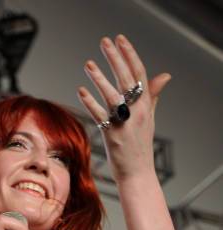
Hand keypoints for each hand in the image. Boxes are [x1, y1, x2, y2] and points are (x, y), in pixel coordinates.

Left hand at [77, 34, 170, 182]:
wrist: (137, 174)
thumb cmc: (140, 147)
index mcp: (145, 106)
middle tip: (105, 42)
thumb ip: (152, 96)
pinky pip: (100, 115)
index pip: (140, 74)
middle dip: (115, 58)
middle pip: (127, 79)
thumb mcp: (149, 119)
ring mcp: (124, 123)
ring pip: (112, 95)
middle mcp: (137, 112)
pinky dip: (90, 102)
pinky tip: (81, 90)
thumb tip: (164, 76)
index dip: (130, 55)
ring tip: (89, 64)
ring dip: (100, 78)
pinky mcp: (112, 134)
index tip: (121, 40)